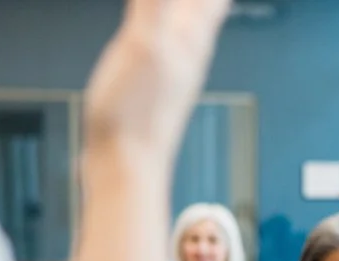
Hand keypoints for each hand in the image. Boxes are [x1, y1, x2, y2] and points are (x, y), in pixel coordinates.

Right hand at [82, 0, 229, 162]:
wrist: (125, 166)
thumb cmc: (135, 116)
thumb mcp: (145, 44)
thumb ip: (157, 2)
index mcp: (192, 35)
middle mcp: (190, 48)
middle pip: (209, 5)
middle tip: (212, 0)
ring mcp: (175, 65)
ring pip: (192, 20)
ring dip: (194, 5)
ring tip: (197, 4)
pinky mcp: (155, 80)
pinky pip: (167, 38)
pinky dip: (166, 20)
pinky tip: (157, 26)